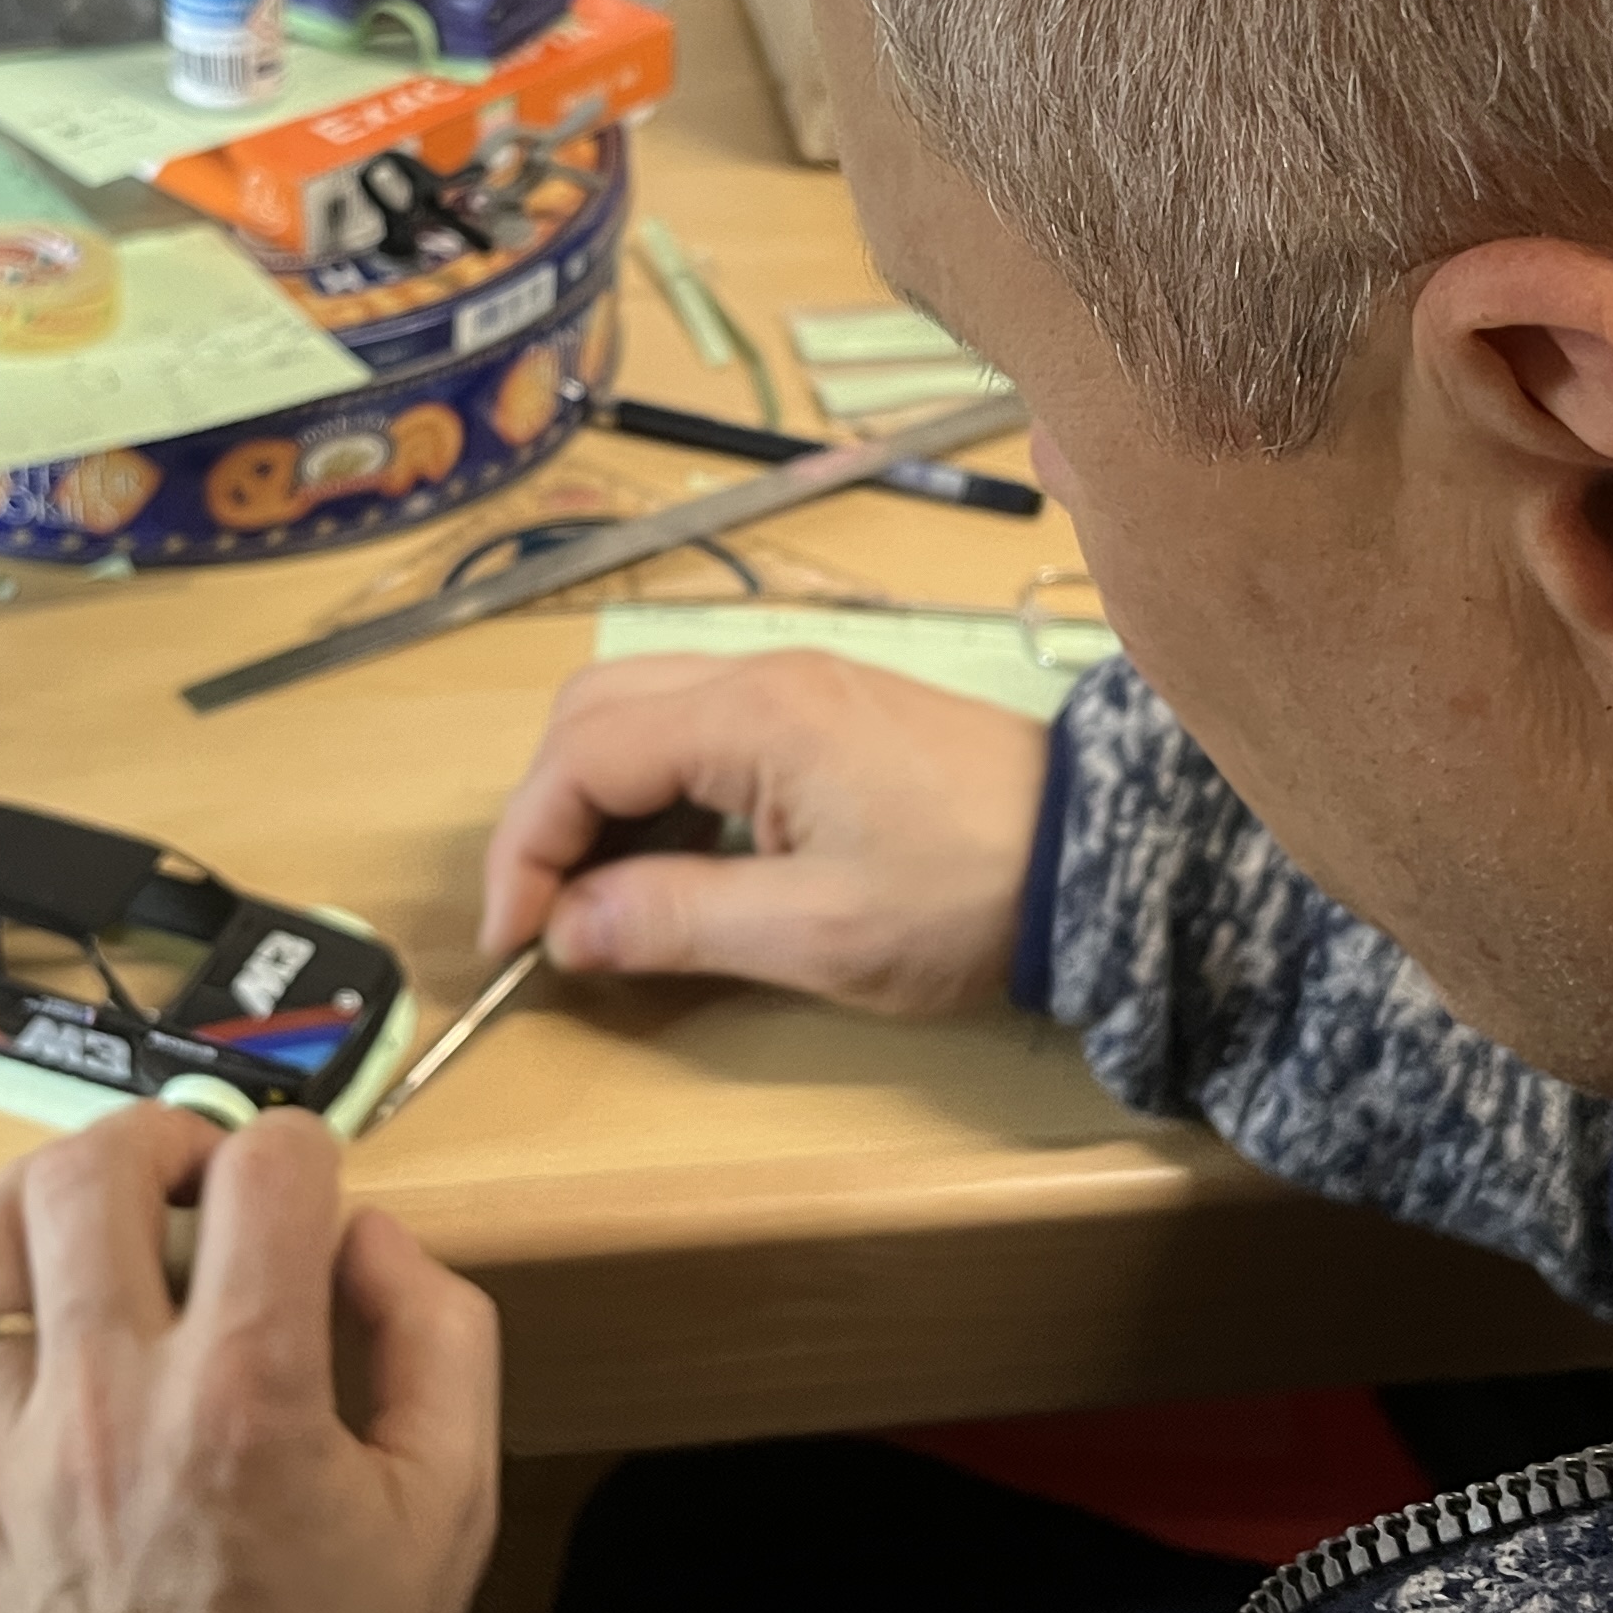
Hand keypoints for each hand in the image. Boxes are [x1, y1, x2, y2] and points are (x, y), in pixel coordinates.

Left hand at [0, 1106, 500, 1612]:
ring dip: (32, 1199)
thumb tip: (367, 1235)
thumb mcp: (450, 1505)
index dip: (299, 1152)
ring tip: (79, 1227)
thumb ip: (439, 1338)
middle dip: (154, 1141)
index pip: (267, 1174)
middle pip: (94, 1175)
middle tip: (186, 1181)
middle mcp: (109, 1408)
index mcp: (248, 1397)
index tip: (300, 1191)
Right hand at [476, 652, 1050, 1015]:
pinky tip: (669, 862)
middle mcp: (761, 674)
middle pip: (595, 711)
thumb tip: (567, 929)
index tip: (515, 937)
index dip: (527, 845)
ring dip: (596, 796)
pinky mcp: (821, 709)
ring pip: (640, 709)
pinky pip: (697, 725)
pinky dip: (653, 787)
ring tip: (600, 897)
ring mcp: (794, 682)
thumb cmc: (965, 896)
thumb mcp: (817, 933)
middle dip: (548, 810)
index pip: (582, 755)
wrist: (1096, 856)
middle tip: (549, 914)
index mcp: (753, 715)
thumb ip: (677, 921)